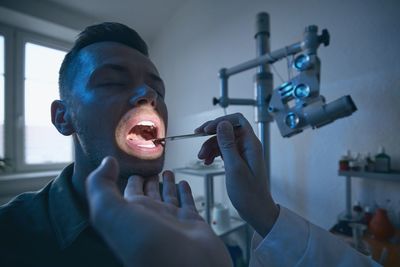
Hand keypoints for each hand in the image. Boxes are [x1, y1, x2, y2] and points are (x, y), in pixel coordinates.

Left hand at [86, 156, 231, 266]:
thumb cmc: (147, 248)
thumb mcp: (111, 213)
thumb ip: (101, 187)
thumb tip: (106, 163)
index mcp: (131, 215)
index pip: (129, 192)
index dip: (130, 180)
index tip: (133, 168)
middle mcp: (152, 218)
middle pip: (149, 194)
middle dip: (149, 181)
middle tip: (151, 168)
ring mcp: (173, 222)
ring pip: (169, 197)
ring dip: (168, 184)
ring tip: (168, 172)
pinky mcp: (193, 224)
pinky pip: (188, 203)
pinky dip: (186, 192)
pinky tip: (184, 184)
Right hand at [196, 113, 278, 236]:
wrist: (256, 210)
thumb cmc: (248, 193)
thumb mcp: (234, 167)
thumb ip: (227, 144)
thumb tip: (222, 124)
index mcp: (251, 144)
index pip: (237, 121)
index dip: (220, 122)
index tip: (206, 130)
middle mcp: (248, 146)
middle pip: (227, 130)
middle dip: (211, 135)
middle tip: (197, 139)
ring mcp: (243, 153)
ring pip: (223, 140)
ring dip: (210, 146)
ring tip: (201, 158)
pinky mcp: (238, 160)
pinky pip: (224, 150)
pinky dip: (214, 154)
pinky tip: (207, 162)